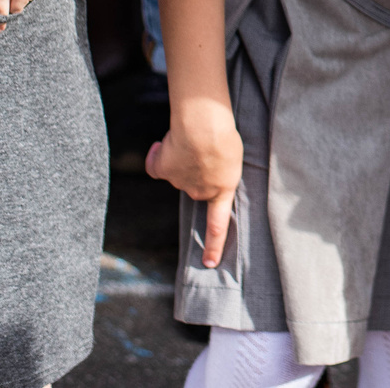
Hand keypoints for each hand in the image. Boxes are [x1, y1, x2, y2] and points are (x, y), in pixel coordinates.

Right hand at [147, 99, 244, 267]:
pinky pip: (155, 164)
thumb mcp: (234, 156)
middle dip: (201, 169)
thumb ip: (220, 169)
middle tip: (206, 145)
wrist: (203, 126)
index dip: (213, 246)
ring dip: (184, 155)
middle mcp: (199, 191)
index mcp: (223, 189)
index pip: (218, 225)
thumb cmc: (226, 134)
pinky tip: (161, 145)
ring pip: (178, 171)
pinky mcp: (162, 169)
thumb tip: (199, 166)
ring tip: (192, 135)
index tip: (210, 263)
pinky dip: (157, 155)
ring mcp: (179, 182)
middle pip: (197, 186)